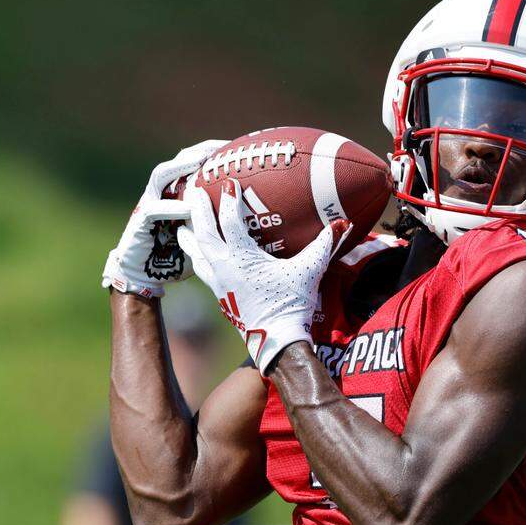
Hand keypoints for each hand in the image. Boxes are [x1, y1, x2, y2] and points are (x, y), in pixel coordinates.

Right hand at [99, 138, 229, 297]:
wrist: (145, 276)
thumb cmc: (180, 258)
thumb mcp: (207, 239)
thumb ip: (225, 228)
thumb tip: (260, 227)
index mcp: (179, 192)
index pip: (198, 163)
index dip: (215, 152)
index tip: (240, 148)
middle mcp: (163, 192)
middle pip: (180, 160)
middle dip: (200, 151)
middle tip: (222, 147)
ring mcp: (149, 203)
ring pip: (162, 175)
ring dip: (181, 167)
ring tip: (200, 163)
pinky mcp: (140, 221)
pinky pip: (155, 210)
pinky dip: (173, 207)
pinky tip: (190, 206)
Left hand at [177, 179, 350, 372]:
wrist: (277, 341)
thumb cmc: (292, 304)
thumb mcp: (309, 271)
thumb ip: (323, 244)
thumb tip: (342, 223)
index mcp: (242, 257)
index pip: (230, 221)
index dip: (228, 200)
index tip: (228, 183)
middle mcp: (225, 267)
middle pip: (202, 232)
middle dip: (196, 210)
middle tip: (191, 191)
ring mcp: (219, 283)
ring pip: (196, 253)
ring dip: (189, 235)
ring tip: (183, 223)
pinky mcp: (220, 296)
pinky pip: (202, 270)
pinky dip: (197, 257)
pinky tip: (199, 255)